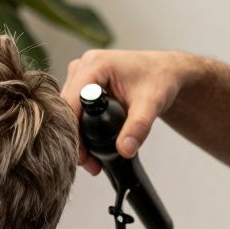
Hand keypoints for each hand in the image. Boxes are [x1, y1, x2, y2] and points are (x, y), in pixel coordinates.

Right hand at [62, 50, 196, 174]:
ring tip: (91, 159)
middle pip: (65, 108)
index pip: (71, 102)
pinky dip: (78, 128)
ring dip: (75, 135)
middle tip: (90, 163)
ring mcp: (78, 74)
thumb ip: (138, 126)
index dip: (73, 131)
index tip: (83, 157)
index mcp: (95, 64)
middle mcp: (81, 66)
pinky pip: (71, 108)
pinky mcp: (80, 83)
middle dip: (74, 138)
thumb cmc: (159, 79)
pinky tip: (89, 146)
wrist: (165, 71)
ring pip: (65, 110)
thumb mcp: (152, 103)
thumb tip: (125, 150)